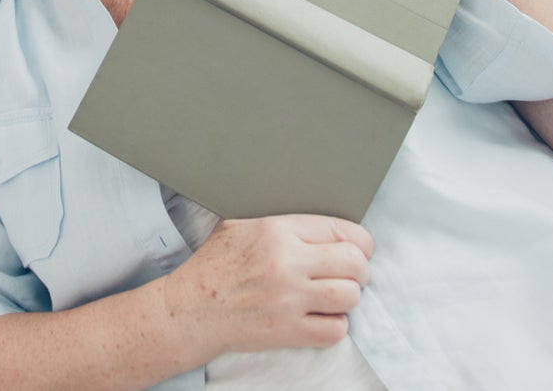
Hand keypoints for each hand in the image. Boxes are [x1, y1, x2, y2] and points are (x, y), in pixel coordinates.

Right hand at [162, 215, 371, 358]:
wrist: (192, 308)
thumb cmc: (215, 264)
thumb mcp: (240, 224)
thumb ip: (280, 220)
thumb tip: (316, 220)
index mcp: (277, 230)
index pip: (342, 230)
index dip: (359, 241)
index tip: (359, 248)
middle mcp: (287, 263)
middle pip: (354, 263)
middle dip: (359, 269)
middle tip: (351, 273)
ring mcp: (289, 299)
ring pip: (350, 296)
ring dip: (349, 297)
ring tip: (336, 295)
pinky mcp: (288, 332)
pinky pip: (335, 330)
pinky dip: (336, 325)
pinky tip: (322, 317)